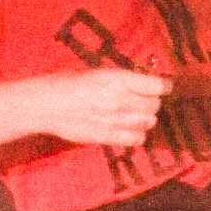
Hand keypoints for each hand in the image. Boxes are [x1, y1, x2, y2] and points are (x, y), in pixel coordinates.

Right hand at [32, 66, 171, 147]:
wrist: (46, 104)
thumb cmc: (67, 82)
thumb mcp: (96, 71)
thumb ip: (120, 78)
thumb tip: (141, 82)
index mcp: (118, 79)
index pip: (157, 86)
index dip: (164, 86)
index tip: (164, 86)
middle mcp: (121, 100)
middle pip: (155, 105)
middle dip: (153, 102)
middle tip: (146, 100)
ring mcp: (115, 121)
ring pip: (149, 122)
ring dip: (146, 118)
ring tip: (137, 114)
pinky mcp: (108, 137)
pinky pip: (137, 139)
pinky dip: (138, 135)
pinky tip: (130, 129)